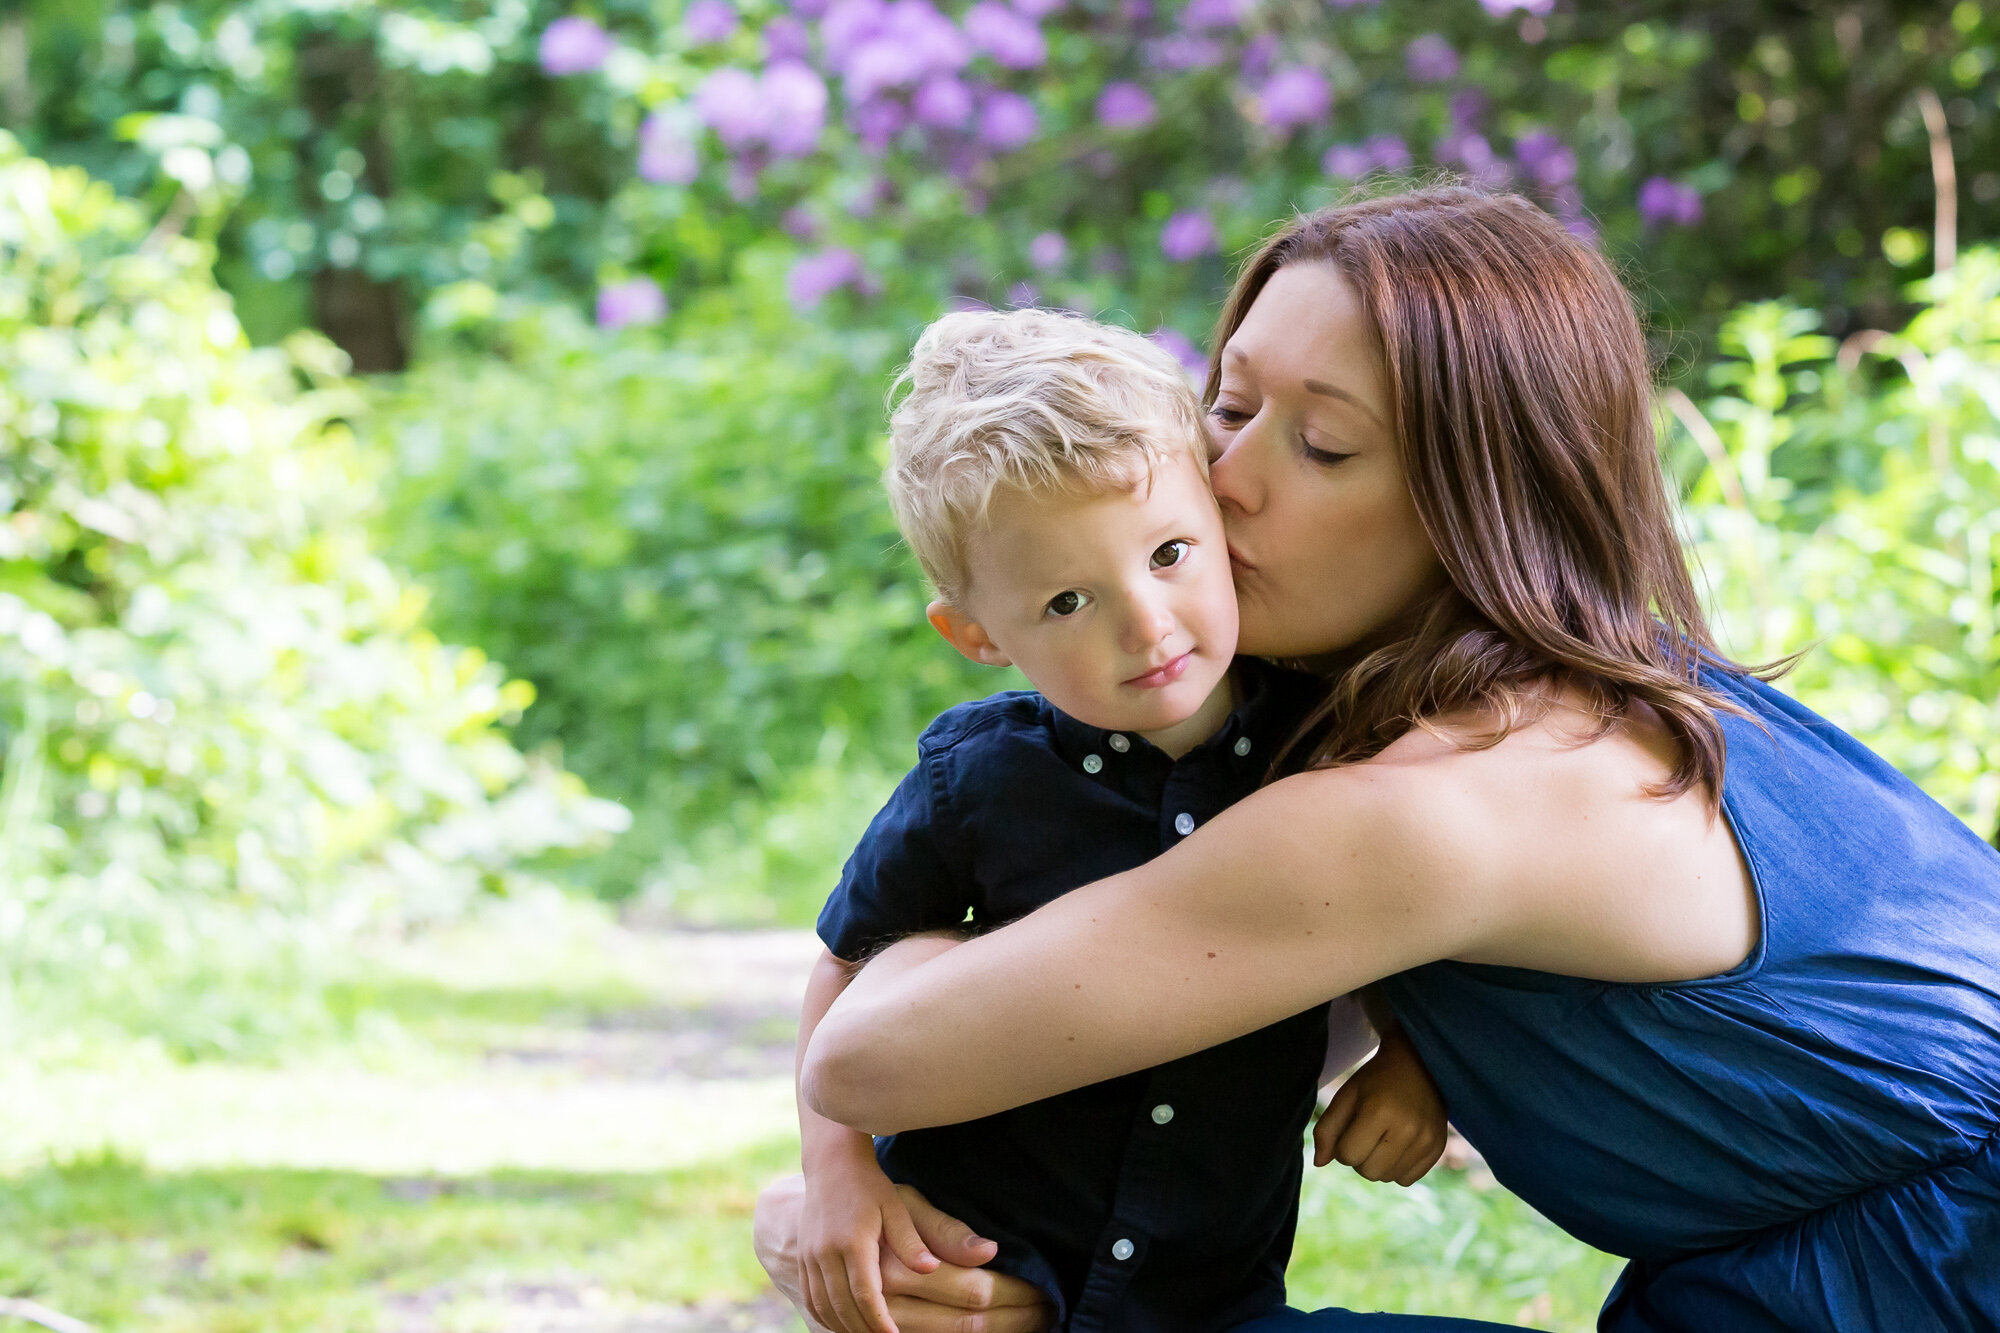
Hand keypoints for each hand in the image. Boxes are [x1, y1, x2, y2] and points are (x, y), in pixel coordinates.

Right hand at [797, 1152, 940, 1332]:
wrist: (831, 1165)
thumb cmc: (870, 1186)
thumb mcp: (896, 1207)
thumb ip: (911, 1240)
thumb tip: (931, 1269)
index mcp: (852, 1241)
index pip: (865, 1293)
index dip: (879, 1320)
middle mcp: (825, 1252)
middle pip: (843, 1306)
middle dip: (863, 1330)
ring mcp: (810, 1256)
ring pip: (823, 1306)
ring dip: (843, 1327)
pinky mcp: (803, 1258)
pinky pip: (811, 1297)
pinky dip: (826, 1316)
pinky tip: (843, 1323)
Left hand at [1312, 1026, 1447, 1185]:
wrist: (1417, 1064)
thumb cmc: (1375, 1081)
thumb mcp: (1346, 1096)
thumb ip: (1327, 1129)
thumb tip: (1319, 1163)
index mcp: (1379, 1111)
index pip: (1347, 1155)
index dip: (1342, 1144)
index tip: (1351, 1127)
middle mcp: (1408, 1128)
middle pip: (1368, 1172)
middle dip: (1359, 1157)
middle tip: (1366, 1132)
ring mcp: (1426, 1140)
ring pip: (1387, 1178)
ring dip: (1377, 1163)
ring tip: (1382, 1136)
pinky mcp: (1438, 1148)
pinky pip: (1406, 1180)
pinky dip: (1396, 1168)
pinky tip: (1398, 1144)